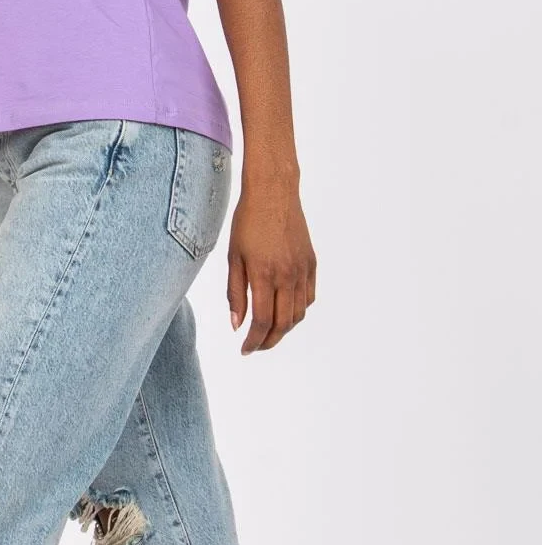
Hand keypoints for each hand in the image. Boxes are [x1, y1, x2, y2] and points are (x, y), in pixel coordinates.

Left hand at [226, 183, 315, 353]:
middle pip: (283, 324)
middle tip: (255, 346)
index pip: (262, 322)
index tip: (245, 350)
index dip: (253, 341)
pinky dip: (297, 311)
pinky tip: (284, 311)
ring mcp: (303, 270)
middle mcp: (287, 275)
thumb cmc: (247, 223)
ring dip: (284, 329)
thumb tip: (237, 325)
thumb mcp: (233, 258)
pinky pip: (308, 297)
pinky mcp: (311, 264)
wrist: (274, 194)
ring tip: (267, 331)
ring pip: (298, 314)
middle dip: (269, 341)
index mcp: (264, 274)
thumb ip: (235, 294)